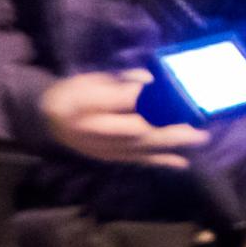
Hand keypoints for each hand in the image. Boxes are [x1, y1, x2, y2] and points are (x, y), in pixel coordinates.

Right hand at [39, 71, 208, 168]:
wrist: (47, 117)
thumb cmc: (71, 95)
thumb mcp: (88, 84)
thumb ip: (116, 86)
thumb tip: (147, 85)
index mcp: (93, 116)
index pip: (129, 112)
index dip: (155, 106)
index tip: (179, 97)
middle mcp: (101, 138)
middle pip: (142, 134)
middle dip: (173, 131)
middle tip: (198, 125)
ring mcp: (107, 151)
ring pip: (143, 149)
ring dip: (172, 145)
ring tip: (198, 139)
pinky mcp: (111, 157)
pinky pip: (137, 160)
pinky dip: (160, 161)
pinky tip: (180, 162)